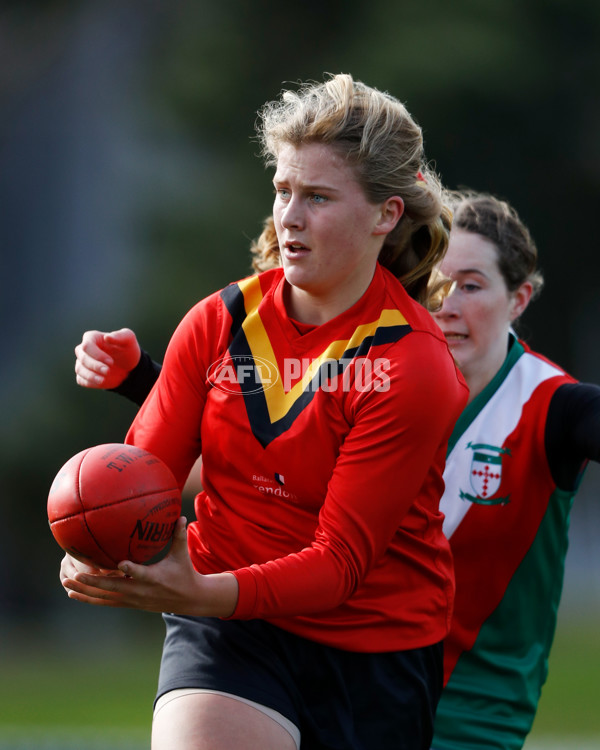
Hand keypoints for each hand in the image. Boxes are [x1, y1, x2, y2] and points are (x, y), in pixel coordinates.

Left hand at [60, 518, 238, 616]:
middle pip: (114, 588)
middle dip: (93, 582)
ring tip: (68, 584)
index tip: (120, 563)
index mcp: (154, 578)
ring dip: (86, 592)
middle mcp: (140, 591)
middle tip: (75, 575)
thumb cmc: (184, 573)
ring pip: (105, 597)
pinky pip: (106, 602)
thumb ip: (178, 535)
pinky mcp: (129, 603)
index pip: (141, 573)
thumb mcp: (182, 555)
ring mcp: (133, 599)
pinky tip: (75, 593)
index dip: (131, 569)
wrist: (187, 600)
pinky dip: (90, 598)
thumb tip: (181, 515)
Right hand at [74, 328, 140, 389]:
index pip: (87, 346)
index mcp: (92, 337)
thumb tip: (107, 337)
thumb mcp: (129, 339)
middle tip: (108, 371)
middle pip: (82, 358)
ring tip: (103, 380)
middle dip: (95, 366)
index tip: (111, 362)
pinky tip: (102, 382)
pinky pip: (81, 380)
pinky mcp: (83, 375)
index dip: (97, 355)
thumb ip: (120, 336)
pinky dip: (90, 382)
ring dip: (91, 376)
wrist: (128, 366)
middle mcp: (83, 350)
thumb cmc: (127, 349)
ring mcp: (82, 363)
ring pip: (80, 370)